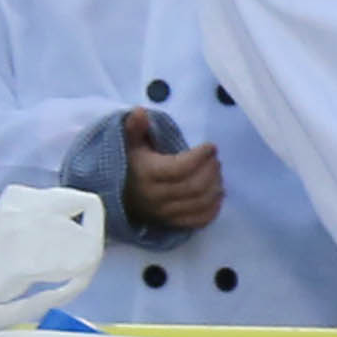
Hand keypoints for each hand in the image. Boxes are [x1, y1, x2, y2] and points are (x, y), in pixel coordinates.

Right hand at [122, 113, 227, 235]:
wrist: (119, 197)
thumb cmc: (130, 165)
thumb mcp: (130, 144)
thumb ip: (135, 128)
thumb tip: (140, 111)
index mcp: (147, 175)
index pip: (180, 168)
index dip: (200, 157)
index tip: (210, 147)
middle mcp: (157, 197)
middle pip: (194, 187)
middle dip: (211, 171)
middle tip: (215, 159)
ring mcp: (165, 214)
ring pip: (199, 204)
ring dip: (215, 187)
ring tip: (216, 172)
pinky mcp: (173, 224)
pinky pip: (198, 221)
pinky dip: (213, 209)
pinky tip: (217, 194)